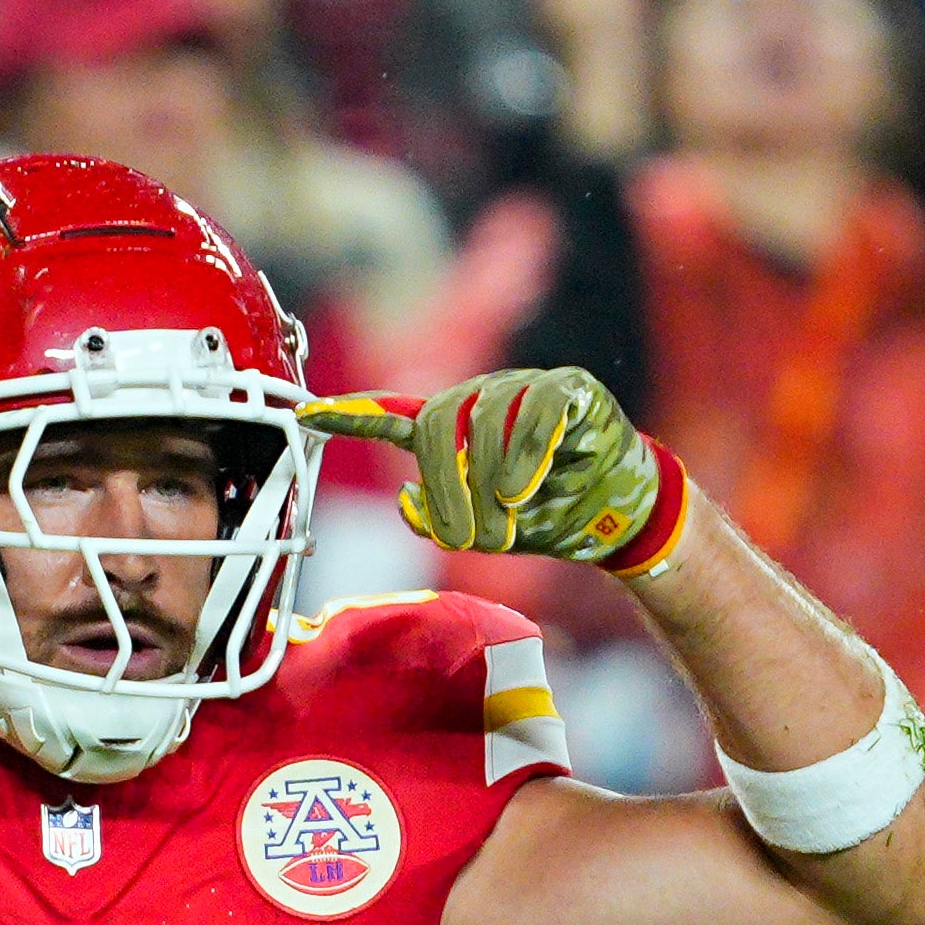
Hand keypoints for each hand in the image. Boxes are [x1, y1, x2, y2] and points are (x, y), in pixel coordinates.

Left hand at [300, 370, 669, 566]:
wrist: (618, 517)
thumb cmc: (547, 518)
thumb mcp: (483, 532)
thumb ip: (439, 520)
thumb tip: (407, 497)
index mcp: (455, 430)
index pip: (396, 414)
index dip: (352, 414)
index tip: (306, 414)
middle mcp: (482, 400)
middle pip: (437, 427)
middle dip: (445, 487)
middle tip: (464, 536)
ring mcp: (524, 388)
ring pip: (484, 423)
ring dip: (492, 483)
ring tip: (510, 516)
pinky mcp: (569, 388)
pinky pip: (536, 413)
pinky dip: (528, 456)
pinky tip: (529, 488)